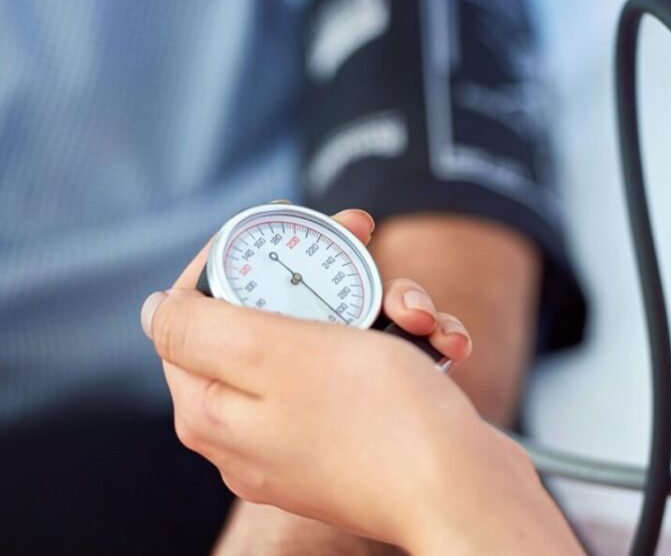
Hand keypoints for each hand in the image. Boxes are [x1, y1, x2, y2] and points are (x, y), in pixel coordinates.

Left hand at [142, 208, 578, 553]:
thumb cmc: (380, 422)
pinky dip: (409, 345)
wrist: (468, 492)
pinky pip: (375, 369)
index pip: (195, 309)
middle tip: (364, 236)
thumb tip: (157, 310)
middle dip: (329, 273)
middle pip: (273, 315)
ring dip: (384, 307)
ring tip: (420, 315)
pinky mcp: (366, 435)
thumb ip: (200, 326)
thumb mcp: (275, 353)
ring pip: (334, 335)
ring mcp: (313, 433)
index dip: (237, 255)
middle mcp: (255, 426)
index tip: (286, 224)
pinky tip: (444, 344)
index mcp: (214, 408)